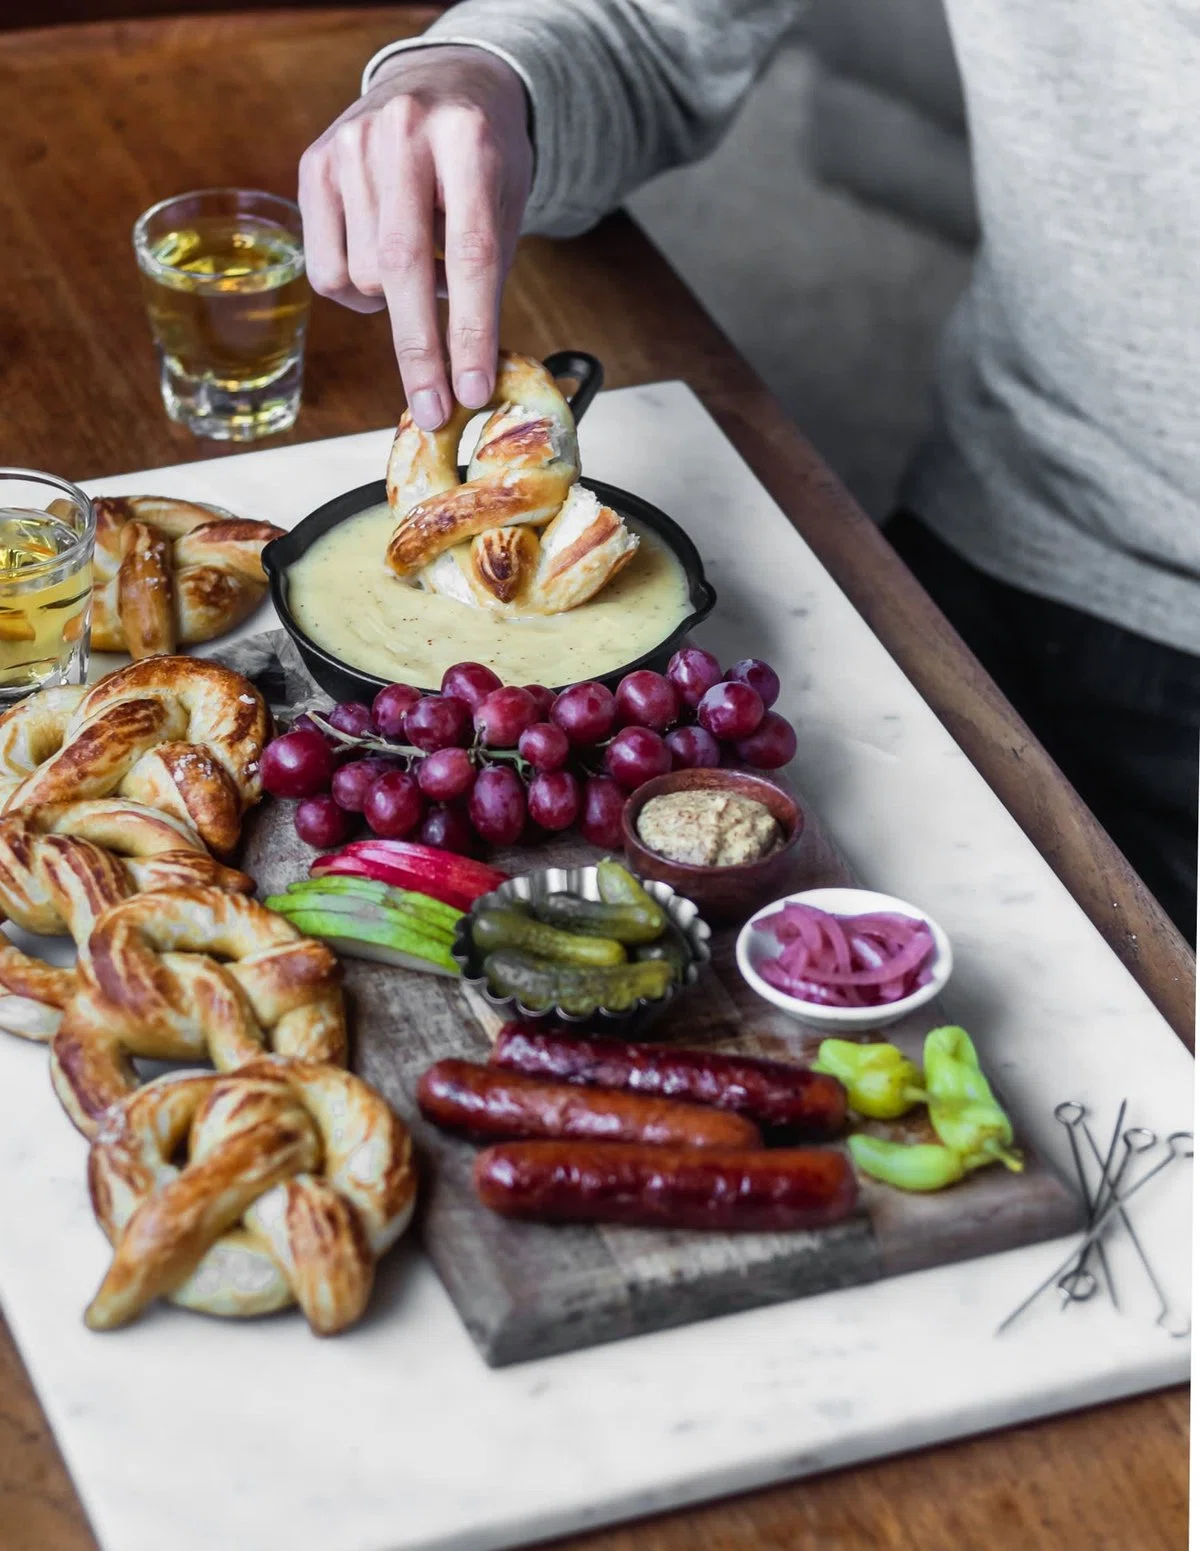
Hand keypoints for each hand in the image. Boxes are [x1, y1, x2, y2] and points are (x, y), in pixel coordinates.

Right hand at [299, 45, 533, 428]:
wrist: (442, 80)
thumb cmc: (482, 158)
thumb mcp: (507, 203)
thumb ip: (487, 278)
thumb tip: (467, 377)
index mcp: (468, 141)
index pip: (470, 255)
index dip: (471, 332)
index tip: (473, 391)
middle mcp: (403, 135)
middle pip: (402, 270)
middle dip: (420, 353)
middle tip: (433, 410)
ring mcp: (350, 145)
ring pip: (363, 279)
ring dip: (396, 304)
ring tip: (420, 270)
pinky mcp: (314, 164)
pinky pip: (327, 270)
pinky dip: (357, 292)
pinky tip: (381, 261)